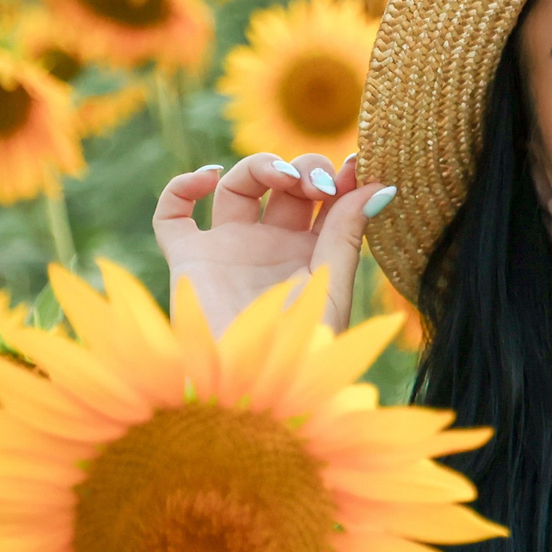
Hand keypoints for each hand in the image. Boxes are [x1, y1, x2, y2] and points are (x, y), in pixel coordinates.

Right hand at [151, 150, 394, 336]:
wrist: (252, 387)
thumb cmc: (300, 350)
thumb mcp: (332, 288)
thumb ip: (348, 234)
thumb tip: (379, 185)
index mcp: (312, 256)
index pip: (327, 200)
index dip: (341, 176)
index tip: (358, 164)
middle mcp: (270, 248)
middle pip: (285, 186)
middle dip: (305, 170)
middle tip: (318, 184)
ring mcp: (228, 250)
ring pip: (236, 186)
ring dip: (259, 166)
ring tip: (283, 177)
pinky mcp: (189, 260)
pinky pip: (172, 215)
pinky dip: (181, 186)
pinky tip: (209, 177)